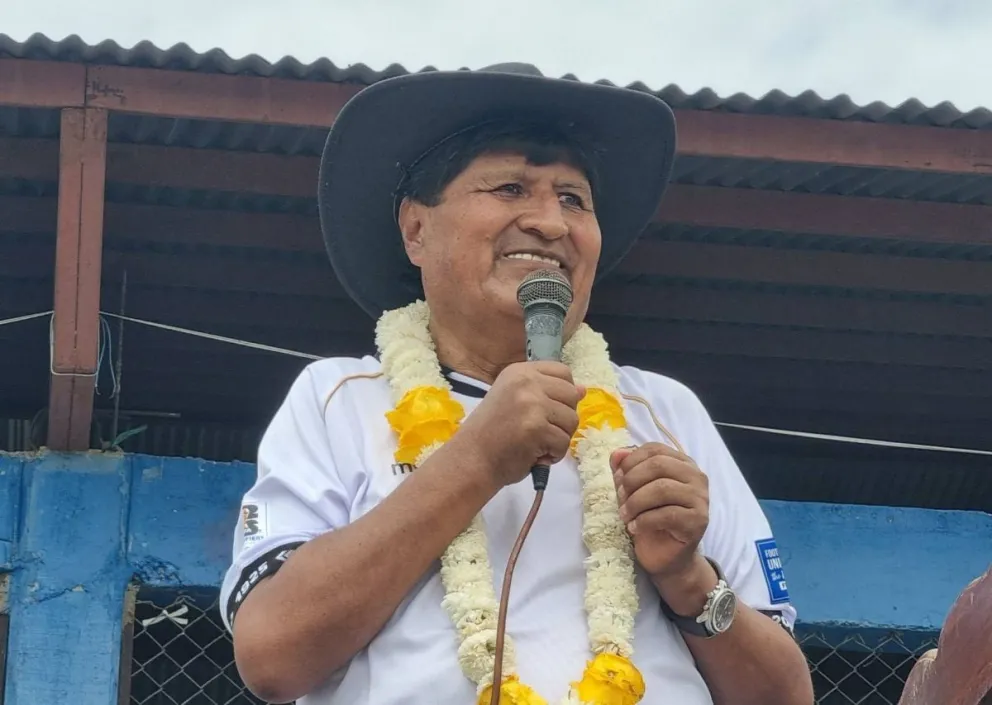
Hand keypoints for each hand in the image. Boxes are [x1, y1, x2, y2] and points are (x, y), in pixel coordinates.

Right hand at [457, 361, 584, 487]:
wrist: (471, 458)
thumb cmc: (492, 432)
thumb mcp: (516, 400)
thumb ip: (547, 392)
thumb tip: (583, 390)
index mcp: (520, 371)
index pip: (563, 372)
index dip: (564, 393)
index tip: (548, 409)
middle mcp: (526, 382)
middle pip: (572, 395)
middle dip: (563, 418)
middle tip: (542, 431)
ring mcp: (532, 404)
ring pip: (571, 420)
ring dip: (559, 437)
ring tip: (537, 444)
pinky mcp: (536, 428)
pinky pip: (564, 442)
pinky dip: (554, 455)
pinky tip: (535, 455)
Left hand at [612, 443, 709, 581]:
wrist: (665, 555)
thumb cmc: (650, 518)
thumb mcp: (632, 490)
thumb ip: (625, 470)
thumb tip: (616, 453)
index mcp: (682, 463)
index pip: (655, 449)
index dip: (632, 461)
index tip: (617, 478)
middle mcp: (696, 477)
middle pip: (658, 465)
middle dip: (632, 481)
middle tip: (619, 498)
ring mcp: (700, 499)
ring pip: (662, 489)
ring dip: (635, 502)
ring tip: (625, 515)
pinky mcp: (698, 521)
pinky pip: (667, 514)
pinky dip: (643, 521)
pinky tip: (634, 528)